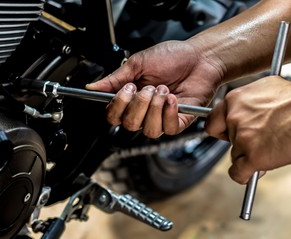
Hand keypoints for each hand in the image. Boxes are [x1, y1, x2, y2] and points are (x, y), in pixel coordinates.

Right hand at [86, 40, 223, 137]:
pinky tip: (173, 98)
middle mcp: (143, 112)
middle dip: (139, 104)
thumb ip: (114, 78)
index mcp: (130, 99)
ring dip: (155, 108)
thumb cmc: (171, 57)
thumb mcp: (138, 63)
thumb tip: (92, 86)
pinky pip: (168, 129)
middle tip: (149, 87)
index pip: (113, 116)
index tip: (127, 88)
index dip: (118, 106)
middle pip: (129, 125)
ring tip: (163, 90)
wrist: (199, 57)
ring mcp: (160, 118)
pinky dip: (169, 112)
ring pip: (148, 130)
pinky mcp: (178, 121)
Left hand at [205, 76, 290, 183]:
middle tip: (255, 142)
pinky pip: (237, 173)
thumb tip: (244, 109)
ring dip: (248, 157)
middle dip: (238, 143)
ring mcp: (241, 138)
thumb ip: (249, 101)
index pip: (212, 120)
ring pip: (234, 156)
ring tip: (270, 150)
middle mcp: (234, 118)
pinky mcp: (253, 156)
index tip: (227, 134)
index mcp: (235, 99)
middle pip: (226, 139)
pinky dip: (245, 175)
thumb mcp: (268, 88)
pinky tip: (256, 170)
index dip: (221, 130)